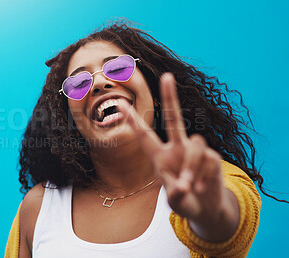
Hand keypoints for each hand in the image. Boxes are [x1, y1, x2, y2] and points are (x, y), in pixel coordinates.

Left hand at [119, 73, 235, 229]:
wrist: (205, 209)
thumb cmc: (184, 202)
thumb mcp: (174, 201)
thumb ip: (175, 194)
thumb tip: (183, 187)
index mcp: (160, 157)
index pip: (145, 136)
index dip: (133, 121)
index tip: (120, 104)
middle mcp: (177, 149)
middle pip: (175, 119)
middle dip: (171, 97)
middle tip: (167, 76)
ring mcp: (195, 151)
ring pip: (195, 144)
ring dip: (190, 166)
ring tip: (188, 187)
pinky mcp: (212, 157)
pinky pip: (208, 158)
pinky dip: (203, 176)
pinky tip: (200, 188)